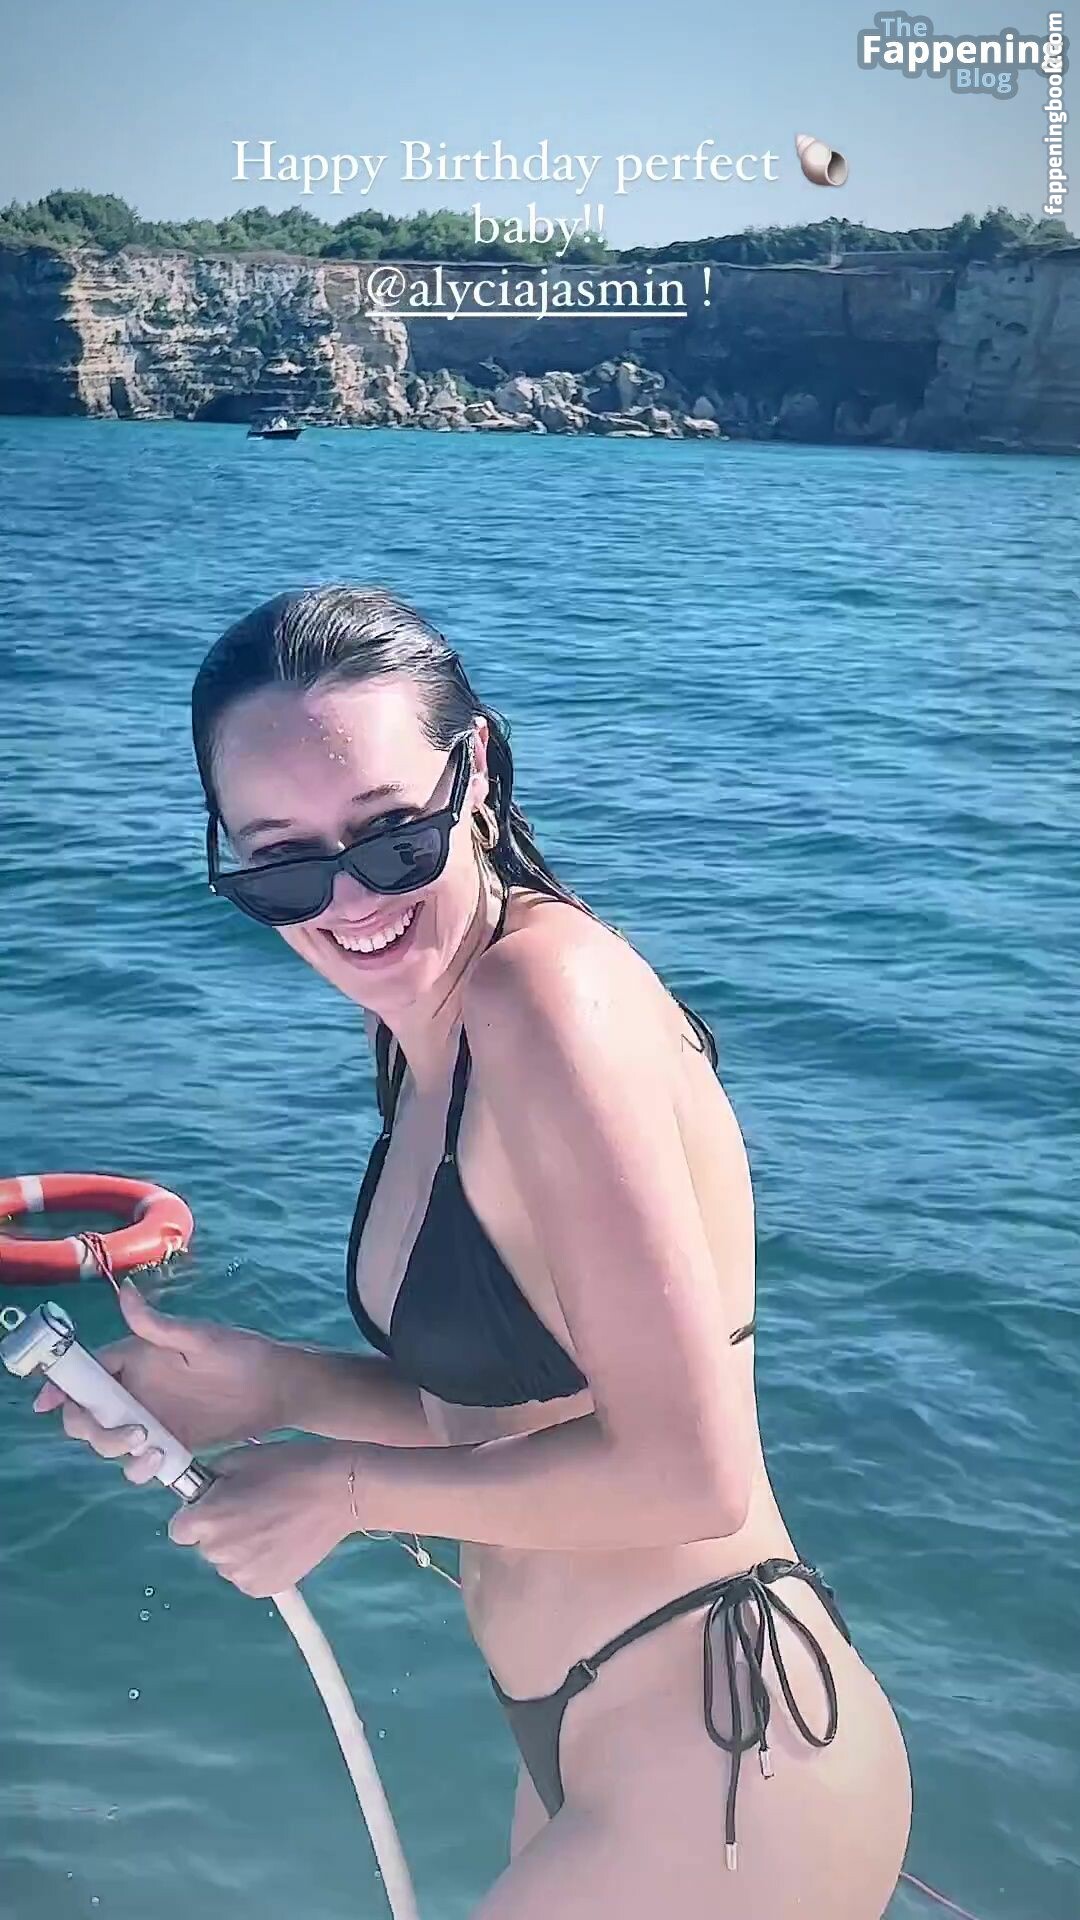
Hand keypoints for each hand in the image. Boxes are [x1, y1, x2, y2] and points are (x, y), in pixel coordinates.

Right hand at [33, 1279, 287, 1481]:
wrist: (277, 1391)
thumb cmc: (242, 1353)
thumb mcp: (201, 1339)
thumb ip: (159, 1326)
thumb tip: (125, 1292)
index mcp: (137, 1358)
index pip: (87, 1371)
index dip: (61, 1386)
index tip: (49, 1403)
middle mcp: (136, 1389)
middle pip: (87, 1412)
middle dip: (89, 1426)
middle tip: (125, 1432)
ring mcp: (149, 1418)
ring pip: (106, 1440)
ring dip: (114, 1448)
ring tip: (149, 1446)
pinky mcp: (166, 1444)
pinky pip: (135, 1461)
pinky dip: (138, 1466)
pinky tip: (160, 1461)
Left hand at [168, 1438, 351, 1596]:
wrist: (339, 1492)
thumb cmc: (291, 1467)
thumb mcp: (243, 1458)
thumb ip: (212, 1479)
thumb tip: (201, 1492)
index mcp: (207, 1519)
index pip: (180, 1529)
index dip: (199, 1514)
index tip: (220, 1504)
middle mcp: (218, 1552)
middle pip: (205, 1545)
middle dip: (221, 1529)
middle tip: (253, 1509)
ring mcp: (242, 1575)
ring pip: (228, 1562)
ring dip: (240, 1548)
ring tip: (272, 1525)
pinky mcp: (265, 1588)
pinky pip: (248, 1576)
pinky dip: (258, 1563)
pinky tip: (280, 1543)